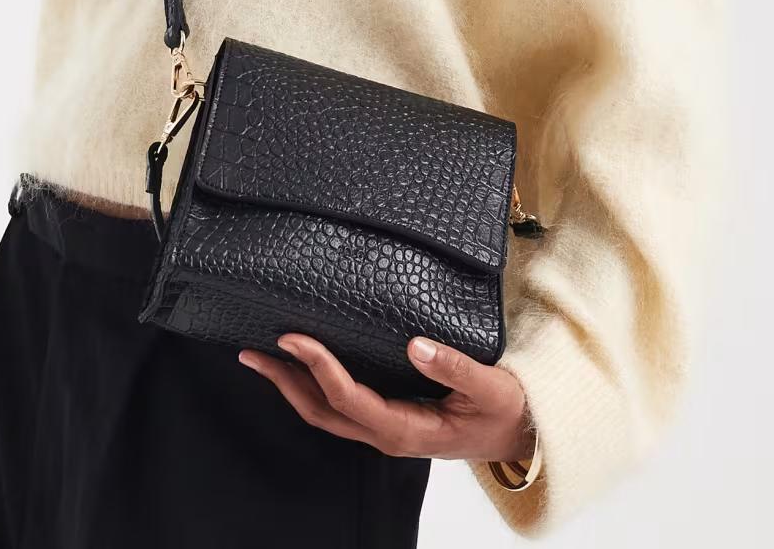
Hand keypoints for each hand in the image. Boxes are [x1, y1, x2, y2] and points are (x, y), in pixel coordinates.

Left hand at [237, 332, 536, 463]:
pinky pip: (342, 408)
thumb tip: (415, 345)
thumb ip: (454, 367)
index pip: (349, 399)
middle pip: (322, 412)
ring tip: (265, 358)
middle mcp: (388, 434)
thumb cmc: (505, 411)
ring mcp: (386, 430)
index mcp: (406, 428)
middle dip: (285, 382)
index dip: (318, 367)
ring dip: (293, 386)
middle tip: (253, 351)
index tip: (294, 338)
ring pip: (326, 414)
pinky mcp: (390, 419)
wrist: (520, 435)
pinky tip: (305, 367)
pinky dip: (315, 387)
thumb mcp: (490, 387)